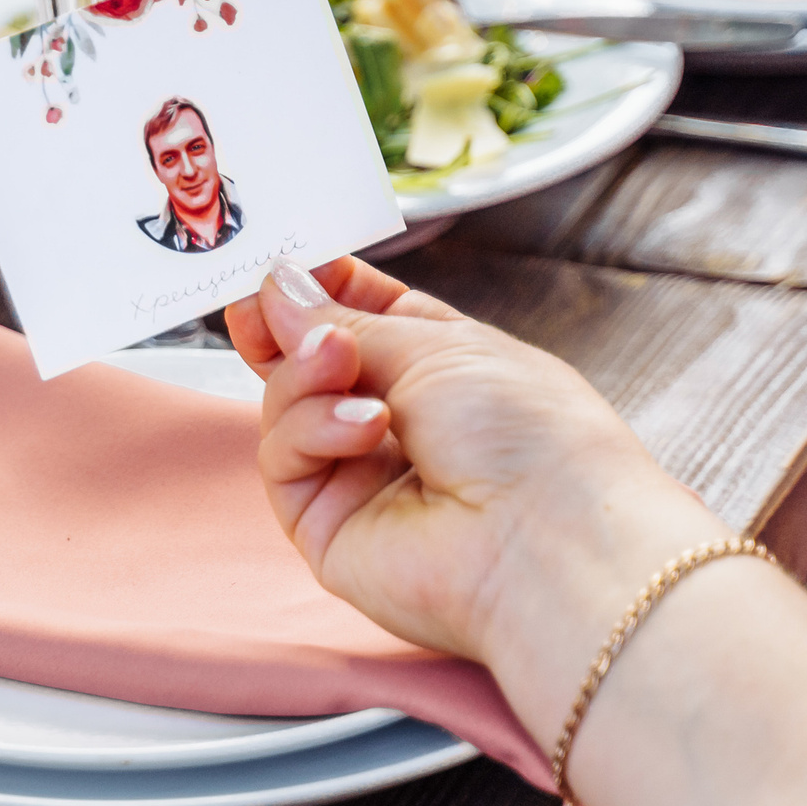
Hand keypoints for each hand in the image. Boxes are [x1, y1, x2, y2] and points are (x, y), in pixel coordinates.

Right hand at [223, 258, 727, 738]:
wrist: (547, 541)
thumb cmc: (529, 438)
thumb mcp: (439, 345)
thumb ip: (345, 320)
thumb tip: (280, 287)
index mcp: (442, 369)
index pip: (362, 317)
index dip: (320, 289)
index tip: (288, 264)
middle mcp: (398, 424)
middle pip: (311, 364)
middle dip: (284, 330)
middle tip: (259, 304)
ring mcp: (359, 478)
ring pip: (286, 409)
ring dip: (303, 374)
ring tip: (339, 362)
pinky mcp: (326, 527)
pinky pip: (285, 460)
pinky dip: (310, 430)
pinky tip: (361, 426)